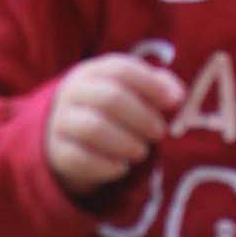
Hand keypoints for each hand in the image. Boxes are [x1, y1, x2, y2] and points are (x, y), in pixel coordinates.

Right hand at [44, 54, 185, 196]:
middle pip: (110, 98)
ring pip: (93, 129)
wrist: (67, 137)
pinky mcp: (57, 151)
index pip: (122, 69)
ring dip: (125, 142)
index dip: (151, 85)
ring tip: (141, 152)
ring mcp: (61, 121)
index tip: (174, 102)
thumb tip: (178, 97)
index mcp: (94, 71)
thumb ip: (158, 88)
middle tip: (159, 133)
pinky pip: (80, 159)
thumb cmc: (111, 111)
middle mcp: (74, 92)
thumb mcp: (132, 92)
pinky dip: (106, 165)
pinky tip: (122, 168)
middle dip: (141, 117)